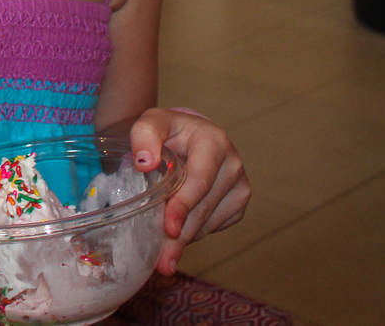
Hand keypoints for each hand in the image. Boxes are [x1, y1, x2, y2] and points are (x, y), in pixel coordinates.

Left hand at [130, 108, 249, 275]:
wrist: (188, 133)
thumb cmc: (168, 129)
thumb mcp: (152, 122)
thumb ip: (145, 135)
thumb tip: (144, 162)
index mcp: (214, 142)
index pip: (198, 180)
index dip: (183, 206)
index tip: (168, 228)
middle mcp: (233, 165)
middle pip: (204, 208)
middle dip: (181, 235)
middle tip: (162, 261)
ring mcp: (239, 186)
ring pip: (209, 222)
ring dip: (185, 240)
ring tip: (164, 256)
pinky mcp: (238, 203)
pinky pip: (214, 226)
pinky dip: (194, 234)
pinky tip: (177, 234)